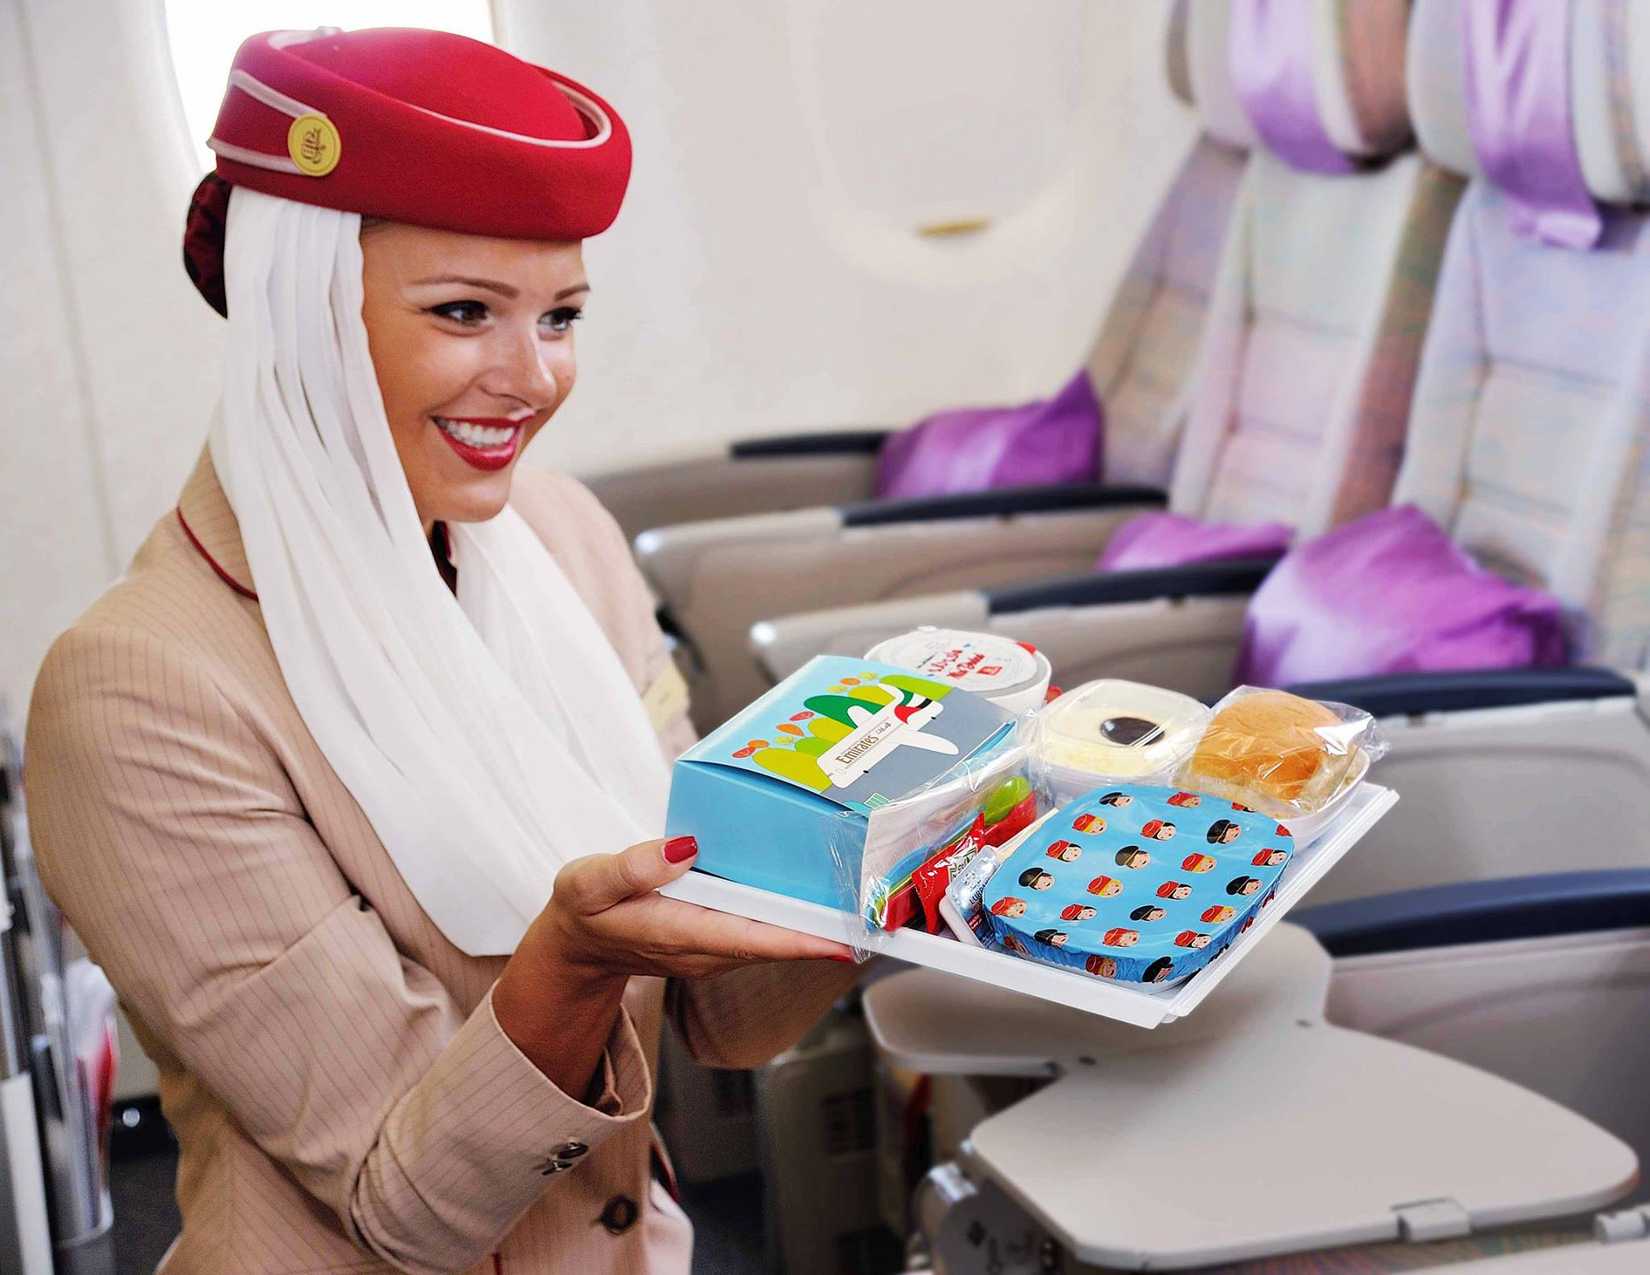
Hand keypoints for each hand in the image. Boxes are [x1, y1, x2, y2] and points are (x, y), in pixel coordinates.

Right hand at [493, 837, 854, 1091]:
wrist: (580, 947)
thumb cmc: (586, 911)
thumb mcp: (588, 883)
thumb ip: (632, 866)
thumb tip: (684, 847)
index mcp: (681, 932)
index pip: (752, 939)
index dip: (800, 939)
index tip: (844, 937)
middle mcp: (710, 948)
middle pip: (780, 941)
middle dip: (828, 928)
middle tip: (881, 907)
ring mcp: (719, 947)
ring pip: (779, 937)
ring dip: (820, 922)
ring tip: (868, 896)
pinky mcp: (722, 938)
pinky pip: (768, 929)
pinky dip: (798, 915)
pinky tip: (825, 894)